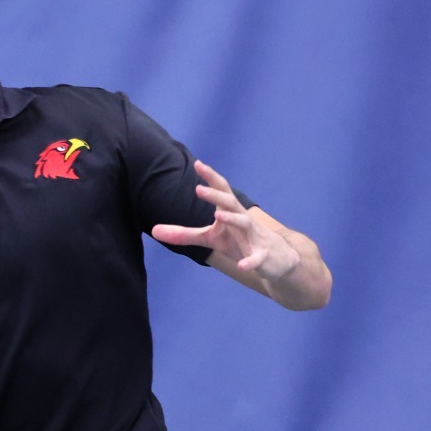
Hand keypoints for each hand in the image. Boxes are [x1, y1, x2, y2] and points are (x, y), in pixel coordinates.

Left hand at [150, 160, 300, 279]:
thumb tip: (153, 230)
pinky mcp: (263, 257)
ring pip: (246, 224)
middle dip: (216, 195)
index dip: (211, 178)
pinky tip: (244, 266)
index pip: (222, 191)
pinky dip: (252, 261)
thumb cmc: (240, 242)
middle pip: (231, 203)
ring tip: (218, 216)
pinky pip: (257, 259)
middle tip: (199, 188)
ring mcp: (255, 237)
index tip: (198, 164)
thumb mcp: (211, 238)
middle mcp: (244, 220)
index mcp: (231, 213)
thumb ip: (184, 234)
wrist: (276, 260)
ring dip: (233, 219)